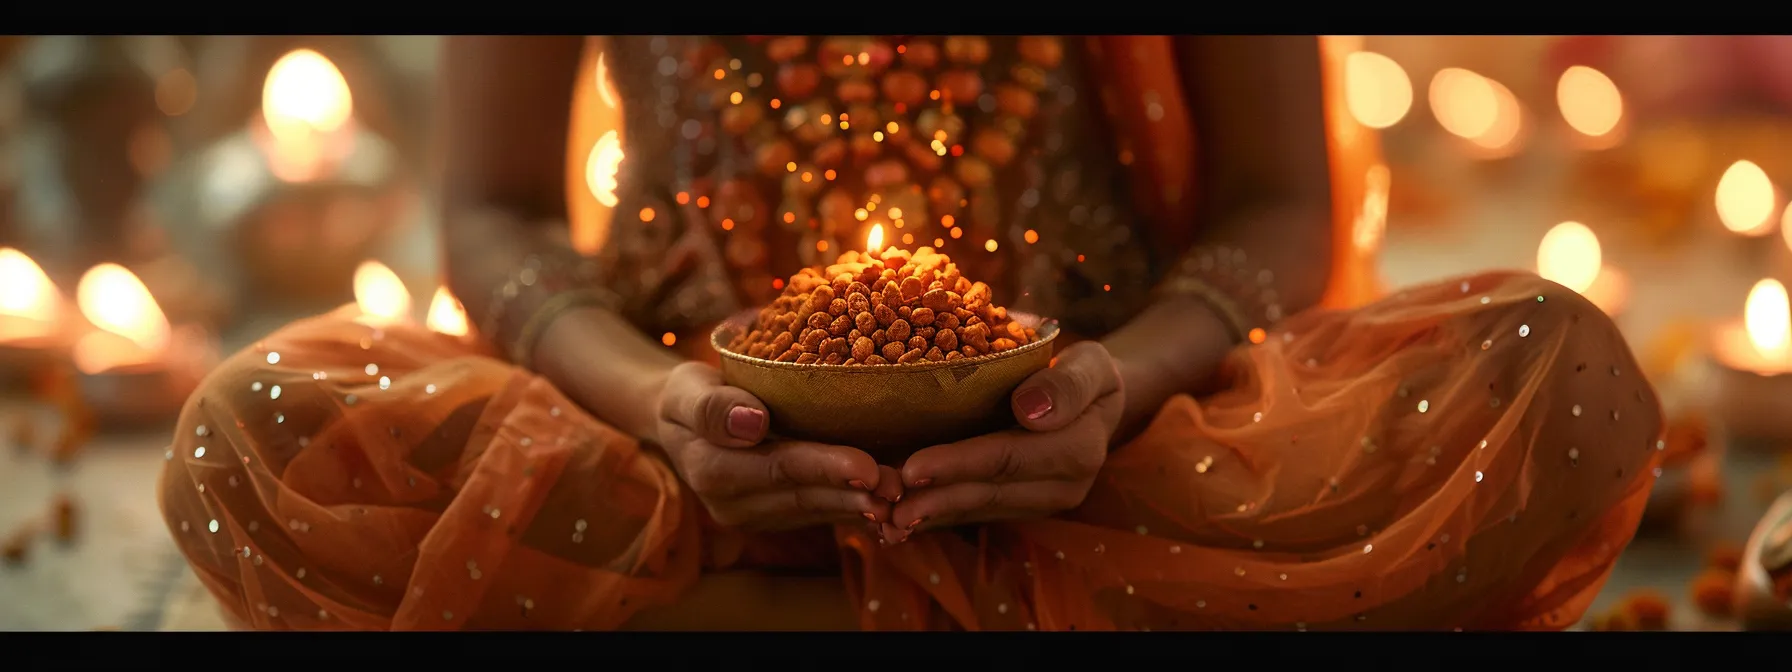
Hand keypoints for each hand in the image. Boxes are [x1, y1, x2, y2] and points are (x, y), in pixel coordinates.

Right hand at [657, 362, 900, 531]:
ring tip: (905, 496)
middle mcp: (735, 506)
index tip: (866, 467)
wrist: (683, 421)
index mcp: (713, 472)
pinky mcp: (779, 516)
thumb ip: (712, 407)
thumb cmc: (689, 395)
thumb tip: (751, 422)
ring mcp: (759, 516)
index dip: (824, 468)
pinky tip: (892, 503)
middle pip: (805, 496)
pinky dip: (855, 507)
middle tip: (902, 485)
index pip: (778, 469)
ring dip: (862, 504)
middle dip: (855, 493)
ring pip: (818, 510)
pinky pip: (821, 513)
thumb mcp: (687, 390)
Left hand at [884, 341, 1123, 542]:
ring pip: (978, 509)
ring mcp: (1041, 503)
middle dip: (933, 499)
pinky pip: (976, 513)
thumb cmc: (1084, 373)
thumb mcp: (1089, 363)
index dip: (959, 464)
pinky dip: (938, 516)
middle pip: (987, 492)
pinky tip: (899, 521)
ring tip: (883, 519)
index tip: (912, 468)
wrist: (1096, 404)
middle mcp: (1063, 487)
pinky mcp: (1021, 508)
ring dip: (930, 514)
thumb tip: (1029, 409)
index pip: (1008, 457)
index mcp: (1079, 449)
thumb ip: (1068, 383)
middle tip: (882, 505)